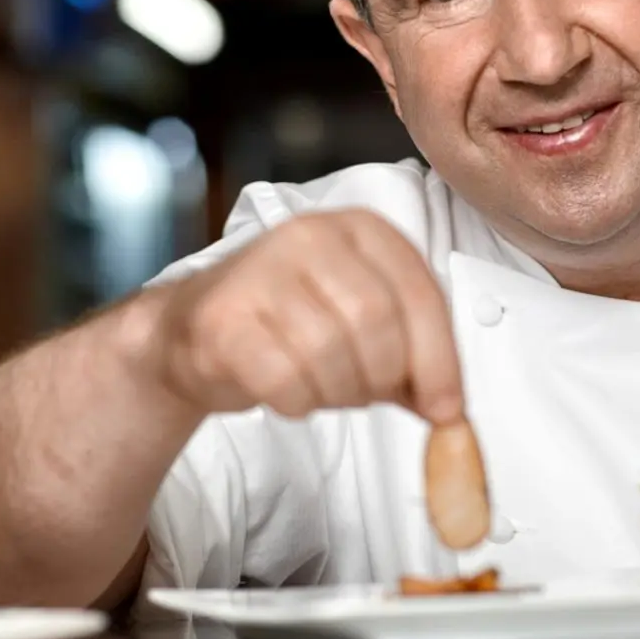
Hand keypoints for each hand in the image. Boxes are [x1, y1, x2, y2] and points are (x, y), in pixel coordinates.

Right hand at [150, 209, 466, 425]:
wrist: (190, 330)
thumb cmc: (288, 326)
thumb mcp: (361, 323)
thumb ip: (411, 357)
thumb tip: (448, 409)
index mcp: (360, 228)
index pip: (420, 294)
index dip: (440, 361)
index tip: (446, 410)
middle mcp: (310, 234)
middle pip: (377, 323)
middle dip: (381, 378)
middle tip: (367, 395)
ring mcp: (261, 270)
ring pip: (331, 354)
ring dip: (337, 394)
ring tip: (321, 388)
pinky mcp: (223, 317)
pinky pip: (286, 379)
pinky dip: (298, 403)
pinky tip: (286, 392)